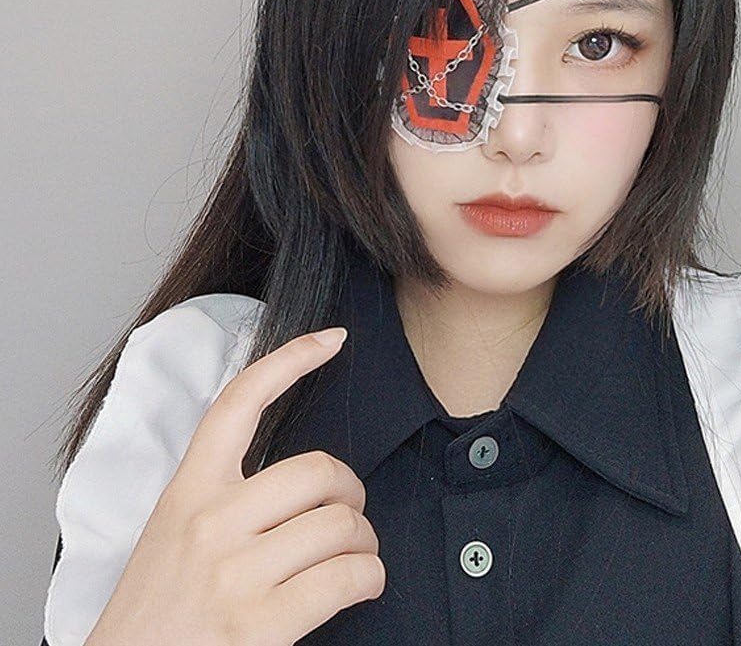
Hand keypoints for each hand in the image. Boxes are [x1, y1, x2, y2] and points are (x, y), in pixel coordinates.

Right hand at [84, 326, 383, 645]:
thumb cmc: (154, 614)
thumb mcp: (173, 536)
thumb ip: (223, 499)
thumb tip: (299, 483)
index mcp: (188, 493)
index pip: (239, 404)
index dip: (291, 360)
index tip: (329, 340)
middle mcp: (210, 522)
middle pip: (319, 470)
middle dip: (350, 492)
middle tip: (348, 513)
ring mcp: (235, 573)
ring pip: (341, 524)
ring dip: (364, 542)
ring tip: (354, 556)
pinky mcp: (259, 623)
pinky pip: (346, 577)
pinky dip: (369, 578)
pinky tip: (361, 583)